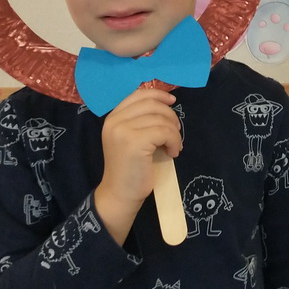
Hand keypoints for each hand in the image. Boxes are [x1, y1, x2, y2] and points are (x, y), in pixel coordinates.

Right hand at [94, 87, 180, 240]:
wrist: (120, 193)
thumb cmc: (130, 167)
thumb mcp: (131, 137)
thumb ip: (140, 119)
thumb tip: (166, 101)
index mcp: (113, 117)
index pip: (138, 94)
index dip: (158, 94)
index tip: (172, 101)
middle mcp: (115, 120)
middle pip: (152, 104)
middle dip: (170, 115)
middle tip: (175, 132)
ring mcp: (123, 130)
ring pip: (161, 119)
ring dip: (174, 133)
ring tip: (173, 146)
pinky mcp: (135, 142)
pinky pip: (164, 132)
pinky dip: (174, 141)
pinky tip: (172, 152)